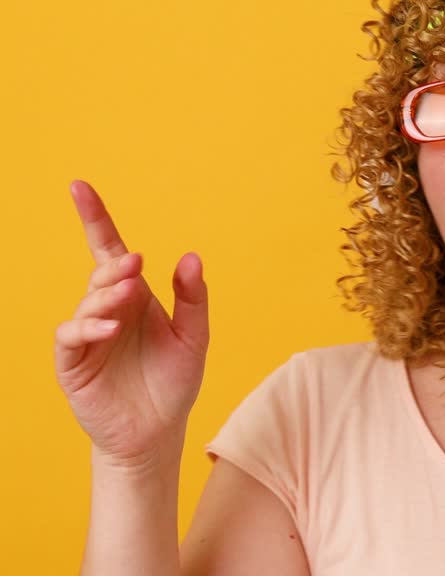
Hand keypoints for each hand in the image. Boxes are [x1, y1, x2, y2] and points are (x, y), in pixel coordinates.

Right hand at [55, 180, 209, 469]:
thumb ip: (193, 298)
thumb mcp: (195, 337)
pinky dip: (88, 327)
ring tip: (127, 295)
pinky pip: (72, 336)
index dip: (96, 219)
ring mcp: (88, 335)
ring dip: (105, 295)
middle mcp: (109, 310)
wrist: (158, 432)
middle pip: (102, 273)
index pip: (112, 250)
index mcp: (136, 297)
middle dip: (116, 266)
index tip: (80, 187)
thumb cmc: (174, 383)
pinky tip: (108, 329)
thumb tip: (191, 256)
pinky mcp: (73, 362)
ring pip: (87, 301)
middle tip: (135, 265)